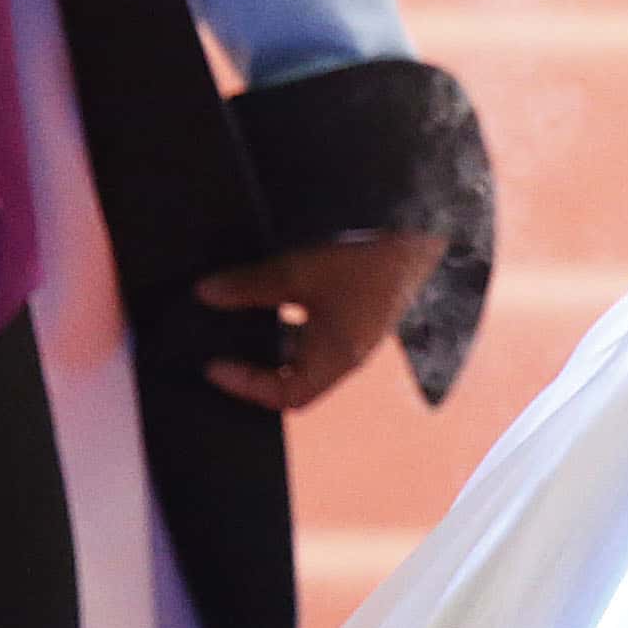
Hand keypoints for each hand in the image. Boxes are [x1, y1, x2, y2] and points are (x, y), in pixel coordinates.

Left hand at [191, 232, 444, 410]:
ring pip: (310, 350)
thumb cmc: (366, 259)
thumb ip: (249, 287)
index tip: (216, 367)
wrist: (421, 231)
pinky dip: (295, 319)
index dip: (247, 386)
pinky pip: (322, 329)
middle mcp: (350, 353)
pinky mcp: (364, 310)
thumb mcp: (298, 272)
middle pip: (298, 377)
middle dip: (260, 364)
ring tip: (246, 316)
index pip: (287, 395)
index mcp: (337, 358)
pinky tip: (279, 292)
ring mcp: (359, 332)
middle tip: (226, 344)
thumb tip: (206, 294)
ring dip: (277, 340)